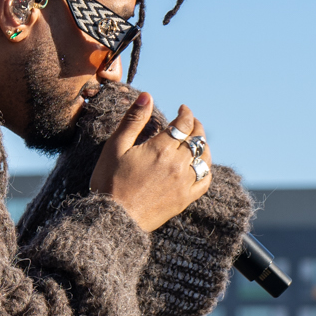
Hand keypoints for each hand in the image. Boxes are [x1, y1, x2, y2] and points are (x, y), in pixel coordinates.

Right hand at [90, 97, 211, 233]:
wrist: (114, 220)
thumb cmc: (109, 182)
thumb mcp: (115, 147)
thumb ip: (133, 120)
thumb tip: (147, 95)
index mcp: (161, 148)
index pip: (183, 123)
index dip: (185, 113)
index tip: (183, 109)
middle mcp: (177, 164)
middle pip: (197, 138)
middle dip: (195, 126)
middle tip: (190, 122)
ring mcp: (184, 183)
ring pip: (204, 158)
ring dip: (203, 145)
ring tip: (197, 141)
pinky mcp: (184, 199)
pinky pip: (205, 181)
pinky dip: (206, 169)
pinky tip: (200, 165)